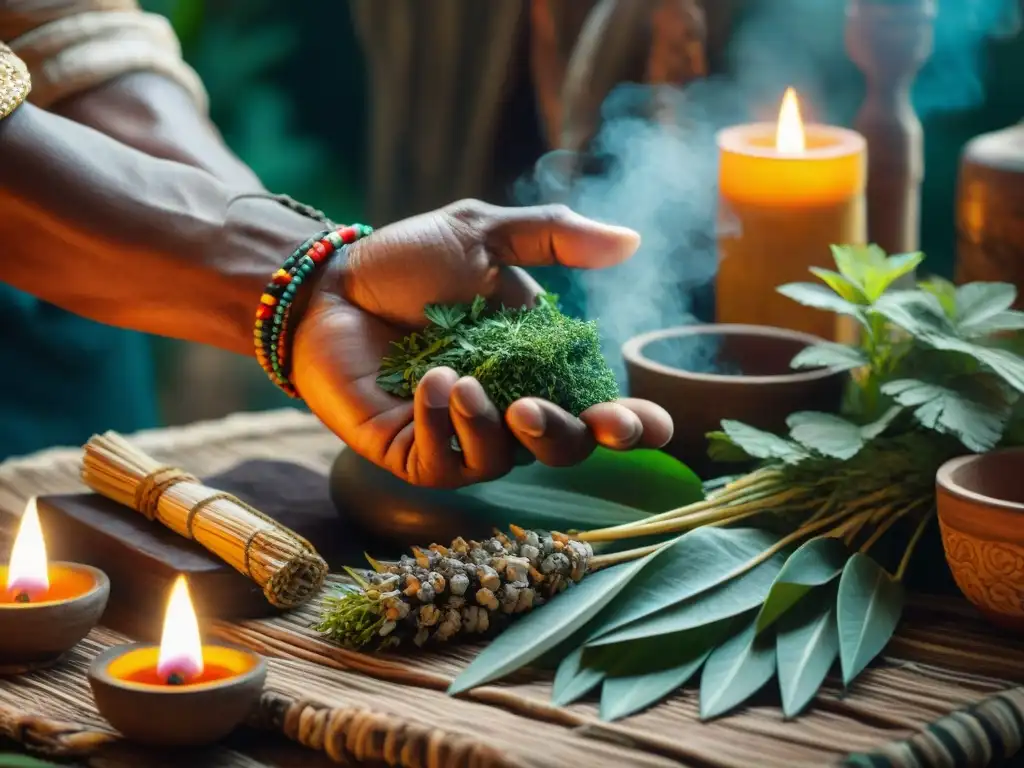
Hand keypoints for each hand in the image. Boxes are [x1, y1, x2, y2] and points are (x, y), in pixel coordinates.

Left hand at [291, 200, 672, 487]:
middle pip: (563, 451)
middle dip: (563, 436)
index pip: (598, 411)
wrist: (329, 285)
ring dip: (488, 427)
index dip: (628, 427)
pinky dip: (441, 425)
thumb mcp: (484, 237)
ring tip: (460, 379)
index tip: (637, 423)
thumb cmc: (406, 263)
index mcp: (537, 368)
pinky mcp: (411, 454)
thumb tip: (632, 241)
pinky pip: (443, 464)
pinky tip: (429, 383)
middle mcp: (507, 411)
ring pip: (503, 463)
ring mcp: (459, 438)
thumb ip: (555, 238)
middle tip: (534, 407)